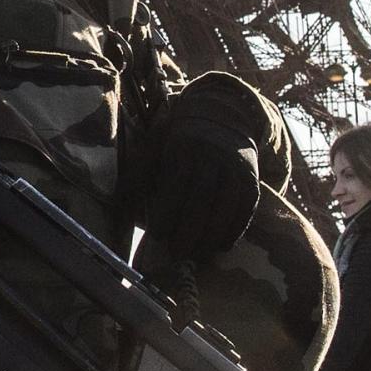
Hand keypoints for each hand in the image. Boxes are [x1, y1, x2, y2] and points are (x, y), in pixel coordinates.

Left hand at [143, 120, 259, 263]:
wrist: (222, 115)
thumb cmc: (180, 138)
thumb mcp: (156, 145)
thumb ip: (139, 172)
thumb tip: (118, 203)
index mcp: (185, 147)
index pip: (177, 182)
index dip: (168, 210)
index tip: (158, 235)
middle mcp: (214, 156)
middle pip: (203, 196)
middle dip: (189, 228)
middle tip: (177, 253)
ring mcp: (236, 168)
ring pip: (227, 204)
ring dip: (213, 234)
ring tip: (198, 255)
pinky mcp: (252, 180)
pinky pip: (246, 208)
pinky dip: (235, 229)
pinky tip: (221, 245)